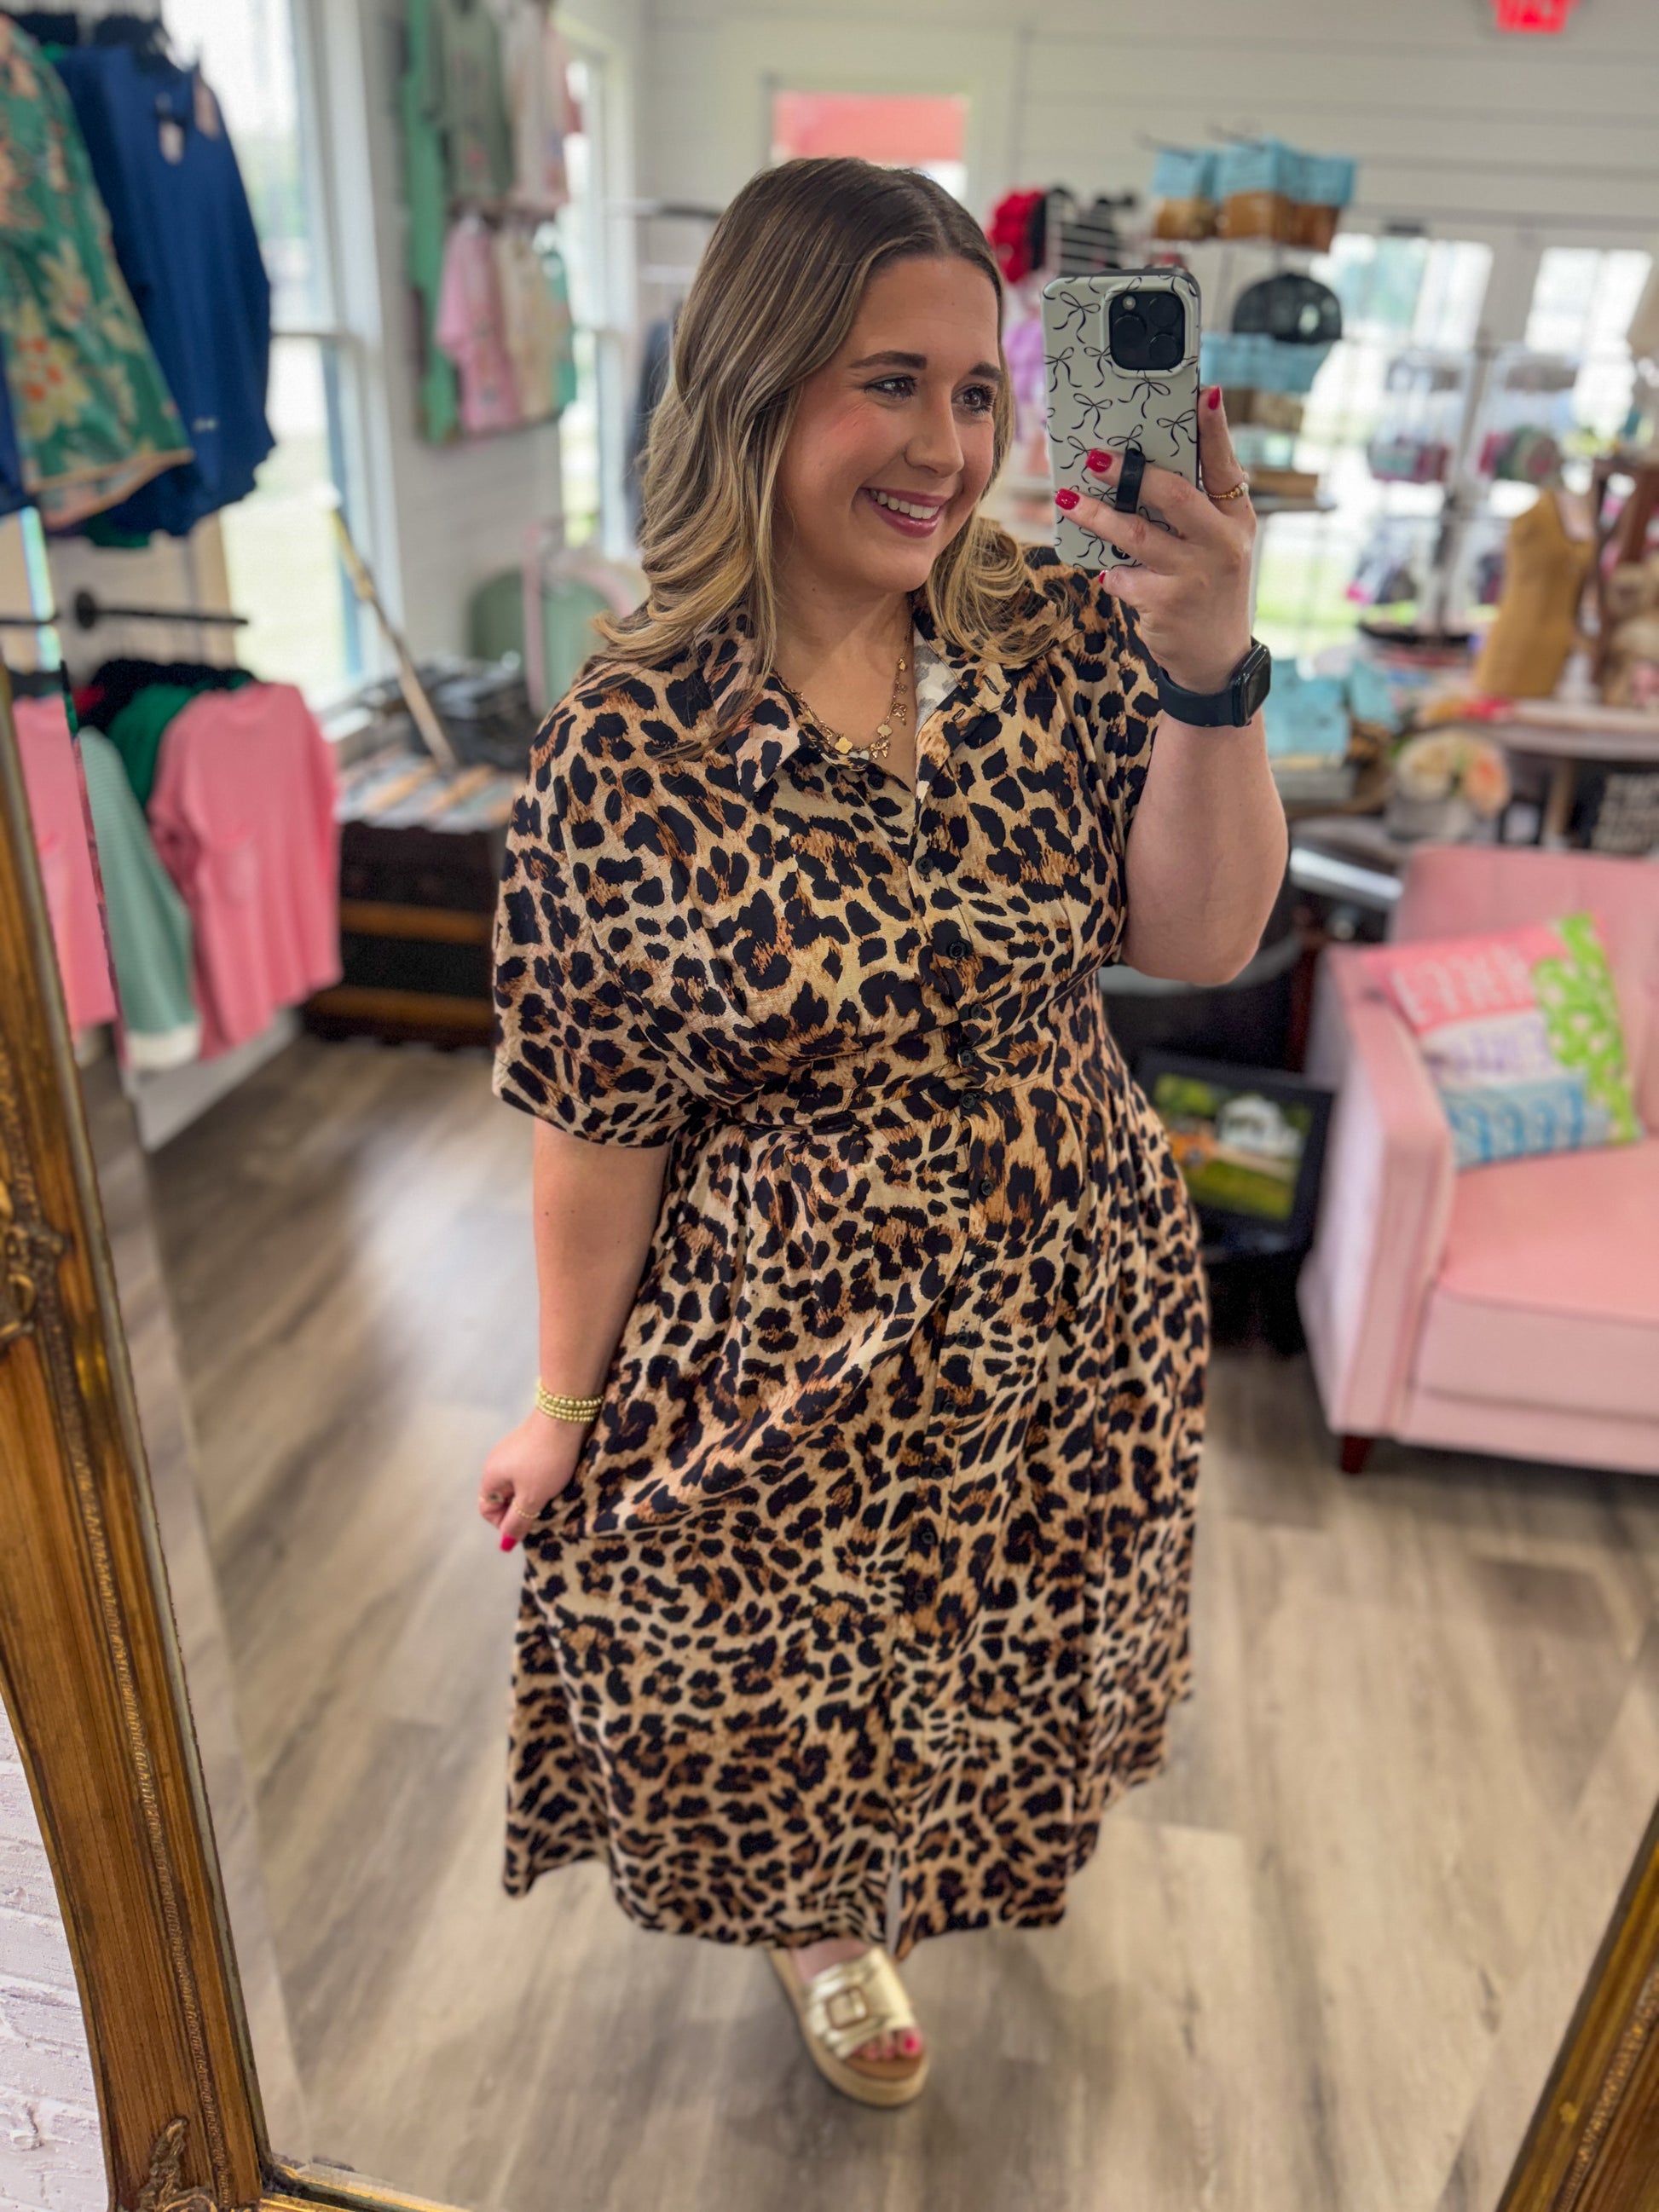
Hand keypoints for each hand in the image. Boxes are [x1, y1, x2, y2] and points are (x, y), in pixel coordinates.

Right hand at [479, 1410, 587, 1551]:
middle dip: (522, 1507)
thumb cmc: (546, 1460)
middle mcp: (496, 1463)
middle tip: (543, 1508)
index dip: (505, 1522)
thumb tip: (504, 1544)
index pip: (487, 1510)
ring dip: (533, 1493)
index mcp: (490, 1477)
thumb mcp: (532, 1497)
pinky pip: (529, 1470)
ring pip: (518, 1484)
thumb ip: (517, 1522)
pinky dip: (540, 1477)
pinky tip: (557, 1475)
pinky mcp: (528, 1443)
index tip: (529, 1521)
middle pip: (503, 1497)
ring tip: (552, 1491)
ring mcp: (511, 1451)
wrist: (564, 1416)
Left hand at [1054, 386, 1255, 697]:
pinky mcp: (1166, 604)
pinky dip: (1109, 572)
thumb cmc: (1209, 589)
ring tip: (1069, 500)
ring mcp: (1195, 575)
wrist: (1216, 660)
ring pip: (1136, 535)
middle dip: (1132, 473)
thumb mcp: (1219, 546)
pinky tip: (1104, 570)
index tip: (1202, 393)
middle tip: (1095, 458)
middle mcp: (1222, 543)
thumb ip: (1197, 510)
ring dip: (1097, 516)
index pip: (1226, 465)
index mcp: (1237, 519)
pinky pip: (1123, 577)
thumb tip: (1145, 469)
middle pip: (1175, 495)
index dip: (1215, 429)